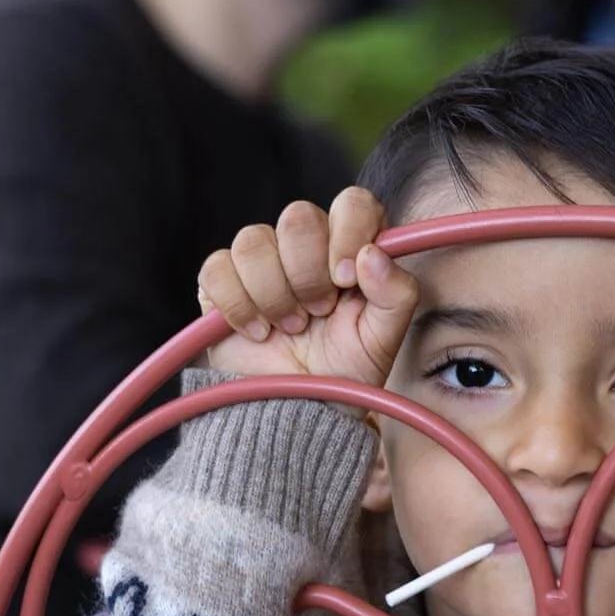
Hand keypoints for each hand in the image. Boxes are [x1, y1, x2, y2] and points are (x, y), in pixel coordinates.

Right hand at [196, 188, 417, 386]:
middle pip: (299, 216)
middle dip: (309, 273)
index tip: (346, 279)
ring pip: (254, 241)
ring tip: (291, 327)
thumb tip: (372, 254)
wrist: (296, 412)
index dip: (348, 232)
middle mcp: (305, 247)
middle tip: (318, 312)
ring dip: (275, 294)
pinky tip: (258, 331)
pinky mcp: (221, 282)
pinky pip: (218, 269)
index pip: (351, 203)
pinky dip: (239, 306)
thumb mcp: (383, 339)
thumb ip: (396, 293)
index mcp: (349, 248)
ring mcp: (260, 262)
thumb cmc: (343, 371)